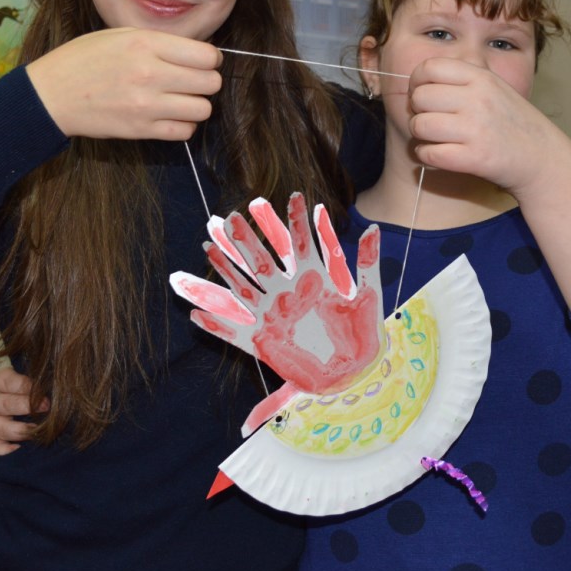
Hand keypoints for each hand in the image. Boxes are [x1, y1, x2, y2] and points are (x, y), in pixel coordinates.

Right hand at [0, 366, 46, 455]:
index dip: (23, 385)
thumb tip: (58, 379)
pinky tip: (19, 448)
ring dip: (18, 429)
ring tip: (36, 430)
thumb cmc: (43, 388)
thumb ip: (45, 377)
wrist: (44, 407)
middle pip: (3, 404)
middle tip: (46, 407)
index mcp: (2, 382)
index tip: (42, 390)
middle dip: (25, 406)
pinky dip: (5, 450)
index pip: (5, 380)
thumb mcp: (41, 378)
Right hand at [25, 27, 222, 140]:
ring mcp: (146, 105)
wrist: (52, 94)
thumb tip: (198, 54)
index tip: (200, 61)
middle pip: (210, 82)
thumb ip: (160, 42)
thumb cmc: (84, 59)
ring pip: (203, 109)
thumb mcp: (121, 35)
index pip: (207, 55)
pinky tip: (170, 116)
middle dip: (206, 81)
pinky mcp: (140, 130)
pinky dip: (184, 125)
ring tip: (180, 99)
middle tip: (191, 81)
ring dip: (196, 105)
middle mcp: (150, 74)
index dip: (210, 59)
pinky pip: (185, 131)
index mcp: (146, 44)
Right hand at [170, 193, 382, 394]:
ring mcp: (273, 315)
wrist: (356, 369)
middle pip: (263, 260)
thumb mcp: (368, 295)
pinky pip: (235, 333)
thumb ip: (368, 262)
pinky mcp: (265, 342)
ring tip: (207, 247)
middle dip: (246, 239)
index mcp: (311, 279)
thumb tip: (374, 228)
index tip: (274, 201)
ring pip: (243, 288)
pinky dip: (217, 326)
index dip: (289, 222)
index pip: (296, 244)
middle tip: (230, 217)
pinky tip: (196, 315)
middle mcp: (288, 293)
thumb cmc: (362, 331)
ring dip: (225, 269)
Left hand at [405, 58, 570, 195]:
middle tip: (430, 120)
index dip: (417, 82)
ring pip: (419, 126)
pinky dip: (427, 157)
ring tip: (435, 139)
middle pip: (420, 97)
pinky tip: (439, 155)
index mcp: (482, 78)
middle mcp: (478, 99)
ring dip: (421, 136)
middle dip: (417, 111)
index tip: (422, 95)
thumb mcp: (494, 88)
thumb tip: (417, 83)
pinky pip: (427, 154)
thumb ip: (461, 81)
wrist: (542, 158)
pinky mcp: (473, 158)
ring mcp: (475, 129)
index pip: (429, 67)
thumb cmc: (512, 123)